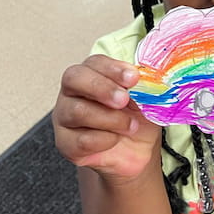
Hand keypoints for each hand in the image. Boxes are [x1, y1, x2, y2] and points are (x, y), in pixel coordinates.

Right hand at [52, 54, 161, 181]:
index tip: (133, 78)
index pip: (94, 62)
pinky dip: (105, 140)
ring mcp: (64, 118)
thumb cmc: (137, 116)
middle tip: (124, 100)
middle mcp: (72, 92)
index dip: (113, 68)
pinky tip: (116, 139)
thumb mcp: (146, 98)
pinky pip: (81, 140)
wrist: (136, 150)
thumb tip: (149, 79)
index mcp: (92, 74)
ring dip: (110, 118)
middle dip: (102, 88)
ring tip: (130, 125)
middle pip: (73, 79)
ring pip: (77, 111)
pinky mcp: (66, 144)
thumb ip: (144, 85)